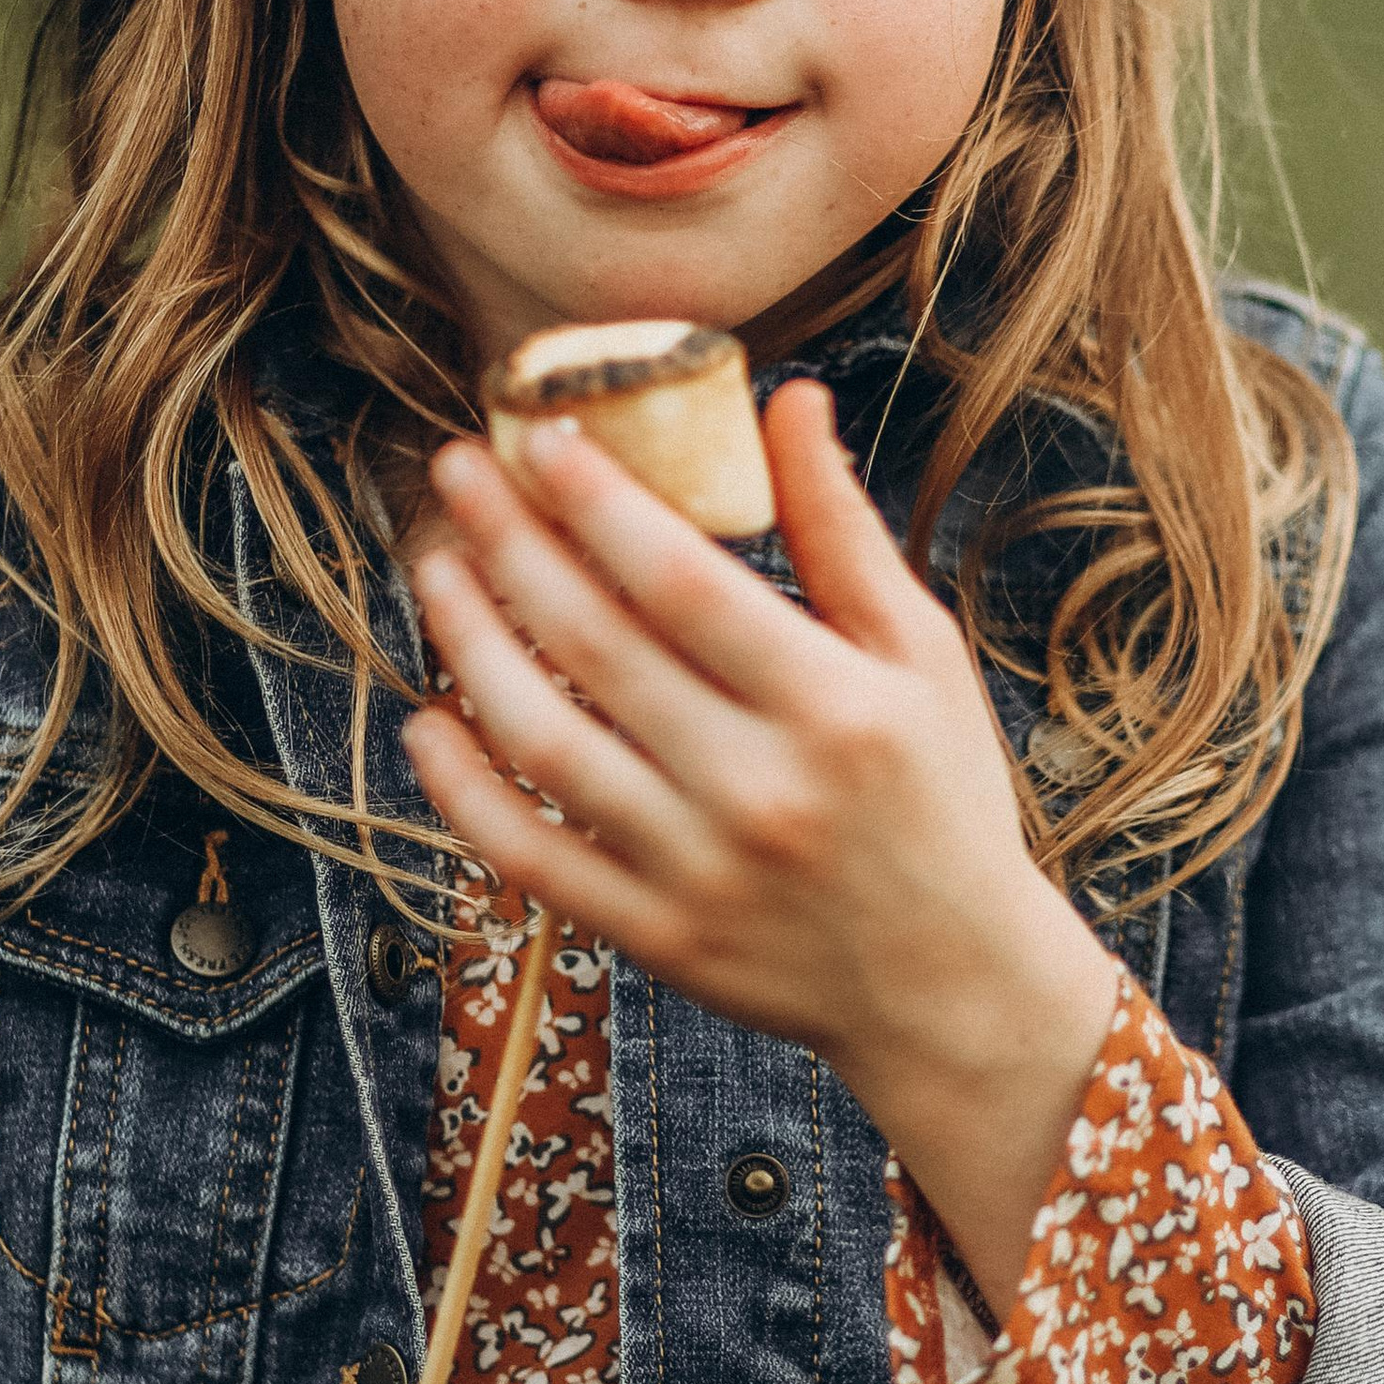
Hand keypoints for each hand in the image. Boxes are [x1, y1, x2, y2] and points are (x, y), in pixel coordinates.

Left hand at [403, 378, 1119, 1313]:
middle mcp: (763, 789)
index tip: (537, 432)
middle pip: (598, 647)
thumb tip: (790, 397)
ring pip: (547, 745)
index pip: (682, 581)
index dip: (597, 500)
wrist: (955, 986)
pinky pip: (533, 857)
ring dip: (473, 648)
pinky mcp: (659, 937)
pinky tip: (428, 722)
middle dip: (511, 545)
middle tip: (454, 473)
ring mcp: (701, 872)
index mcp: (836, 705)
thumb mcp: (920, 655)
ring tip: (437, 570)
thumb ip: (843, 529)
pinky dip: (466, 792)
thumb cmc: (941, 797)